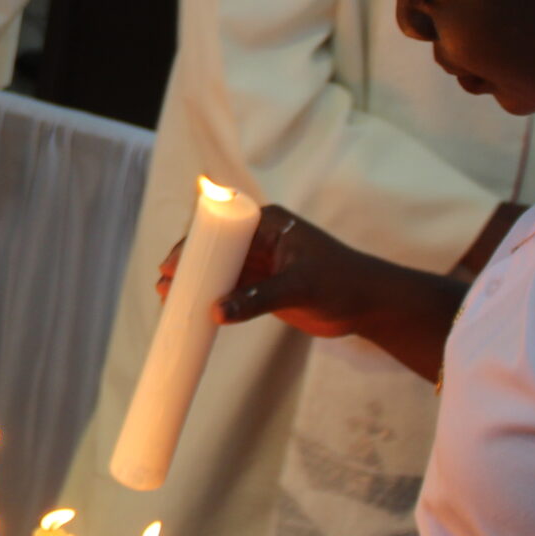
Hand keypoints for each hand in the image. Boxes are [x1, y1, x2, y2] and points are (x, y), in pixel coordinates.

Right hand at [153, 206, 374, 339]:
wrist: (370, 304)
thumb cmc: (343, 283)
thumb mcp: (300, 287)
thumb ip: (259, 298)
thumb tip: (217, 312)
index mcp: (268, 223)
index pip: (221, 228)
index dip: (195, 244)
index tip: (173, 263)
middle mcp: (261, 239)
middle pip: (215, 249)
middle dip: (190, 266)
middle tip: (164, 284)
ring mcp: (261, 263)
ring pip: (220, 271)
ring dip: (198, 284)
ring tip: (168, 299)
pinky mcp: (264, 286)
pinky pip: (232, 291)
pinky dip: (213, 299)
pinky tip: (194, 311)